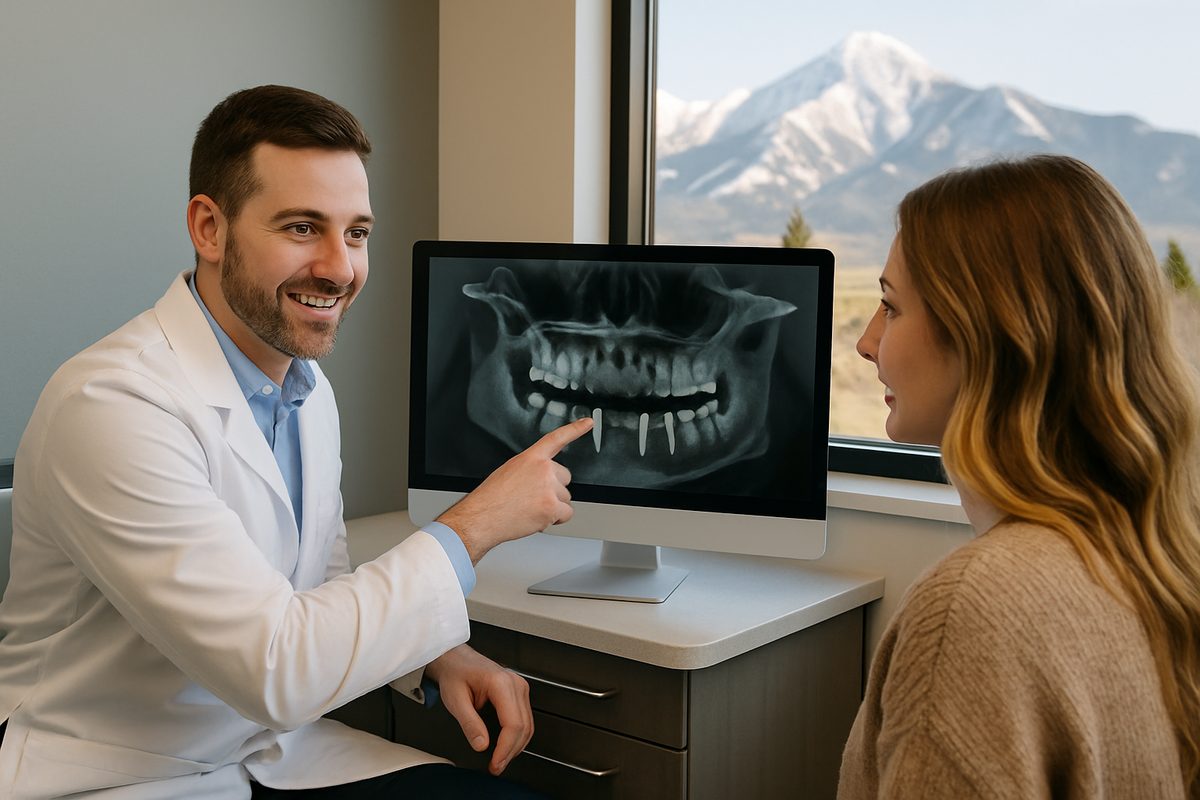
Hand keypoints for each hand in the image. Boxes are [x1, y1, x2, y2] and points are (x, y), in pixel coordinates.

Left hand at [425, 644, 531, 775]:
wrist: (456, 660)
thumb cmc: (455, 674)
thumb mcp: (455, 700)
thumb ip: (469, 723)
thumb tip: (481, 744)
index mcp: (500, 683)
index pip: (513, 723)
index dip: (506, 748)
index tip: (496, 763)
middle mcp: (515, 683)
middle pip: (524, 727)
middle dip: (511, 752)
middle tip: (496, 767)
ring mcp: (519, 687)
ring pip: (528, 725)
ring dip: (516, 746)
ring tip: (500, 760)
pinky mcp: (518, 692)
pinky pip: (525, 719)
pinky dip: (518, 736)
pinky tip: (506, 746)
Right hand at [436, 417, 592, 562]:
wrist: (482, 517)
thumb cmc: (491, 498)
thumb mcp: (509, 472)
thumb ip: (531, 470)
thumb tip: (546, 480)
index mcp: (530, 458)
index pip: (557, 438)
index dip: (575, 429)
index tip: (588, 422)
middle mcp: (543, 470)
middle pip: (565, 478)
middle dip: (554, 489)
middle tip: (533, 498)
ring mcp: (549, 488)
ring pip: (565, 498)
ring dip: (553, 506)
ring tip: (530, 509)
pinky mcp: (552, 507)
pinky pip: (566, 513)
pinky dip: (556, 519)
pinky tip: (538, 518)